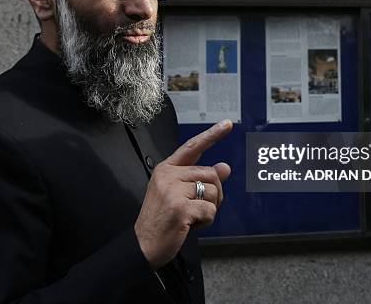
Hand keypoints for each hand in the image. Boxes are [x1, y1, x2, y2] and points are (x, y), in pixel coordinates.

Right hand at [134, 119, 232, 269]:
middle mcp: (168, 176)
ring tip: (191, 217)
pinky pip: (210, 210)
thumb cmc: (161, 220)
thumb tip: (224, 167)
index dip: (212, 135)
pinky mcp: (180, 208)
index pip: (193, 147)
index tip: (227, 124)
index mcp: (166, 169)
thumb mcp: (178, 194)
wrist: (143, 244)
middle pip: (210, 174)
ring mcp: (173, 191)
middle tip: (199, 208)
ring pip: (213, 192)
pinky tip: (190, 224)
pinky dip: (206, 221)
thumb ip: (200, 179)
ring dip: (209, 209)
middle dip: (214, 194)